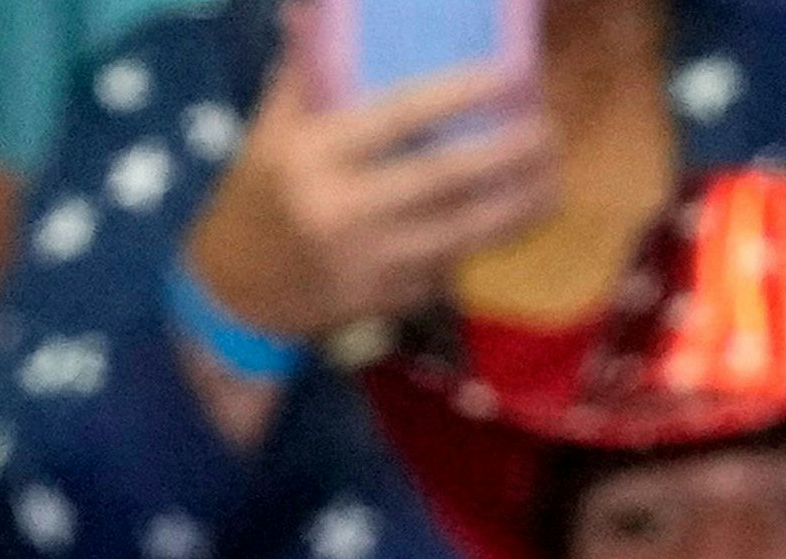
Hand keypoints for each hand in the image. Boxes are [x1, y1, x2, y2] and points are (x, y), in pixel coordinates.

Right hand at [185, 18, 555, 344]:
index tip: (509, 76)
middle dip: (509, 154)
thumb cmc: (256, 197)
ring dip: (518, 206)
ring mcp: (366, 263)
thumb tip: (320, 8)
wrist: (232, 294)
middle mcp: (342, 210)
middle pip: (447, 177)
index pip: (401, 116)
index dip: (462, 93)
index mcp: (312, 158)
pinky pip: (448, 269)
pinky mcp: (383, 302)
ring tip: (552, 180)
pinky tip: (511, 224)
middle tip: (548, 131)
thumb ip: (307, 74)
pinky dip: (483, 246)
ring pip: (462, 232)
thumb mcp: (270, 133)